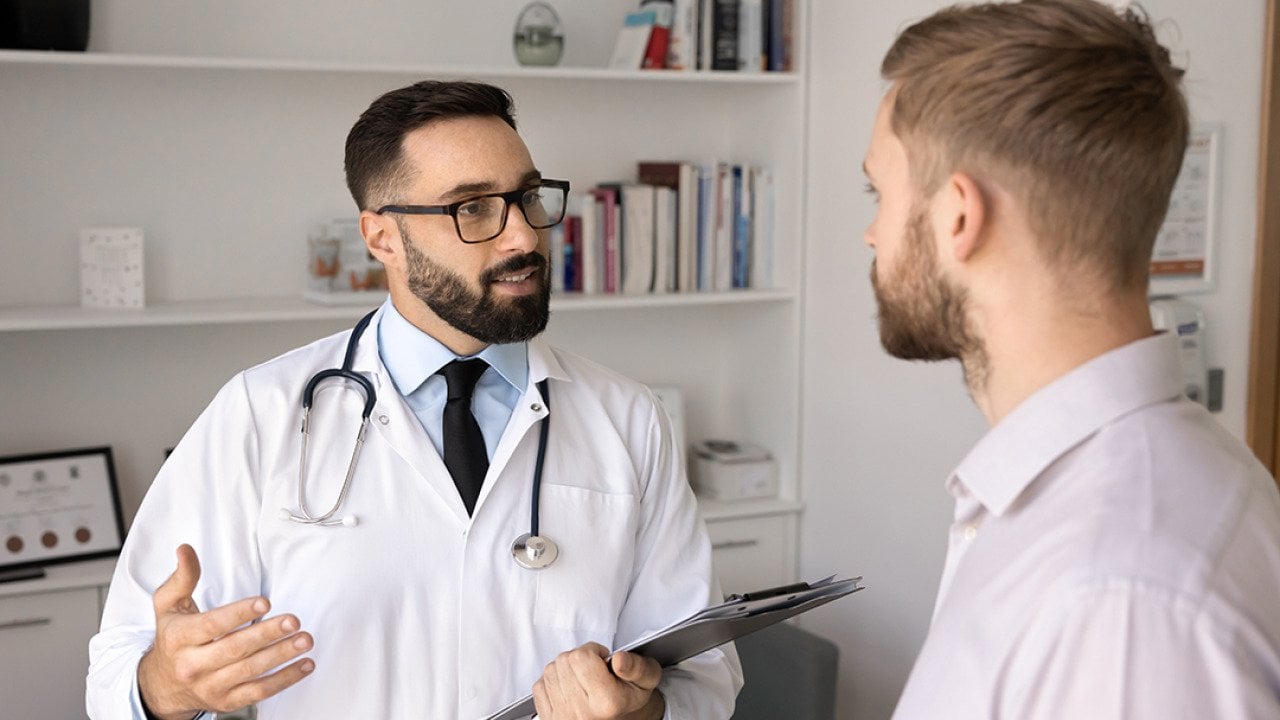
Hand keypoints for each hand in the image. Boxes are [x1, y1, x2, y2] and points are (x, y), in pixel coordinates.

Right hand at [136, 544, 314, 718]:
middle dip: (267, 634)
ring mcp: (210, 686)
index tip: (265, 602)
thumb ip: (182, 577)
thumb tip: (186, 549)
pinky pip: (258, 692)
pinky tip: (304, 665)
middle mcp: (192, 665)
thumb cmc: (172, 639)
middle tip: (294, 620)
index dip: (239, 613)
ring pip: (250, 672)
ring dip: (281, 656)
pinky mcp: (226, 702)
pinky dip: (284, 680)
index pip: (212, 625)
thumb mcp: (168, 606)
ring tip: (305, 640)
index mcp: (179, 638)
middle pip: (235, 649)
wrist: (162, 686)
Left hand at [532, 643, 664, 719]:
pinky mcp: (549, 719)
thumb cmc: (628, 698)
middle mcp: (582, 713)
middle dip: (579, 658)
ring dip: (565, 668)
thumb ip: (638, 667)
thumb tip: (619, 659)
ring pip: (550, 670)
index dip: (593, 650)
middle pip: (565, 660)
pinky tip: (568, 687)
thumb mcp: (646, 680)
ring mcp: (563, 717)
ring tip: (582, 678)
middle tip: (593, 669)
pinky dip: (552, 682)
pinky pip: (539, 685)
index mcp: (607, 702)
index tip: (602, 659)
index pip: (582, 657)